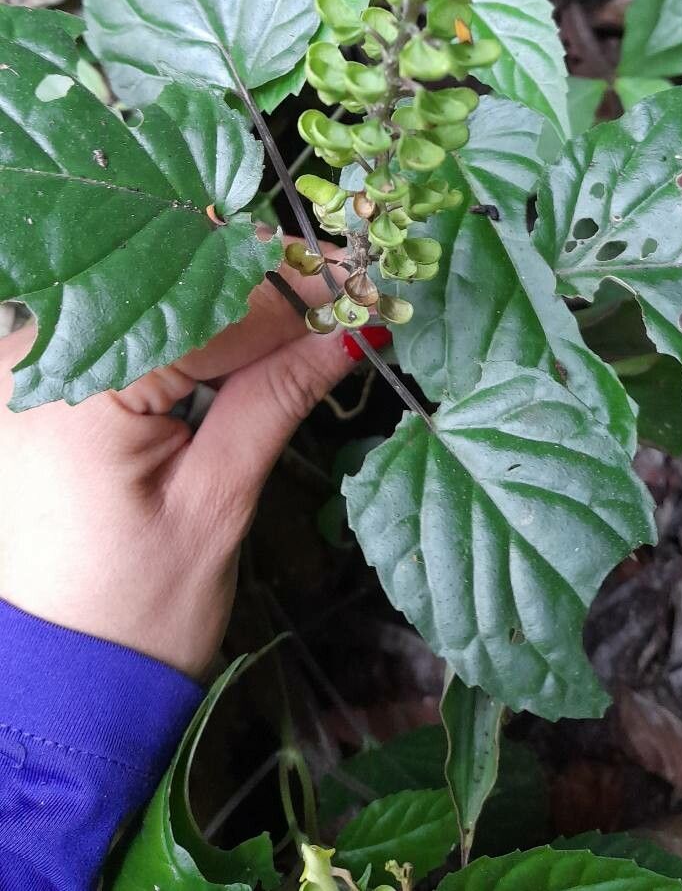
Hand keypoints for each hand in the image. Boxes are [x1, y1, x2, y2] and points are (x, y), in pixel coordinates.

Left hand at [0, 256, 363, 679]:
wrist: (52, 684)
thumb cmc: (133, 618)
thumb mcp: (216, 504)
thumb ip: (276, 398)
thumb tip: (350, 327)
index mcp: (77, 391)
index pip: (210, 309)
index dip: (297, 290)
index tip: (364, 280)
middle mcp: (30, 358)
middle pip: (171, 283)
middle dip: (262, 285)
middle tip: (343, 292)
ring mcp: (19, 365)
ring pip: (145, 294)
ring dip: (223, 299)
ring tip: (302, 310)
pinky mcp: (24, 382)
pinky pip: (115, 324)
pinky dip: (179, 325)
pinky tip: (233, 333)